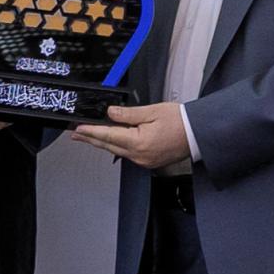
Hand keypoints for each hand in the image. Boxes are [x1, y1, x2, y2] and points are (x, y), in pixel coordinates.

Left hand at [72, 104, 190, 168]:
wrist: (197, 134)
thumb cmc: (180, 122)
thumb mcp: (152, 111)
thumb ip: (128, 114)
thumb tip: (110, 112)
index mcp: (139, 142)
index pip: (108, 135)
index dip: (91, 132)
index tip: (78, 129)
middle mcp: (139, 155)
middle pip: (109, 146)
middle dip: (91, 139)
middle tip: (76, 134)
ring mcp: (144, 160)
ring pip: (116, 151)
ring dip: (102, 143)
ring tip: (88, 136)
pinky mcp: (148, 161)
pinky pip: (127, 154)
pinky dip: (116, 147)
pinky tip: (110, 142)